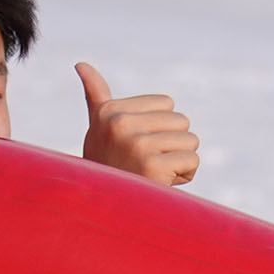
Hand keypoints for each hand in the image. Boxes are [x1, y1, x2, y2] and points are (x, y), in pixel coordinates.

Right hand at [77, 62, 201, 186]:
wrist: (102, 210)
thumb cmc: (106, 165)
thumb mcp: (98, 127)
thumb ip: (95, 95)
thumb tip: (80, 63)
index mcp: (110, 110)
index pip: (168, 104)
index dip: (159, 127)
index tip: (135, 145)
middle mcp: (120, 124)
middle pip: (182, 121)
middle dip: (172, 144)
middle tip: (147, 162)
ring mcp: (136, 144)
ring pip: (190, 141)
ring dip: (179, 160)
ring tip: (154, 173)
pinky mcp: (153, 165)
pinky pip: (193, 161)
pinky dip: (184, 176)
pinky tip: (161, 184)